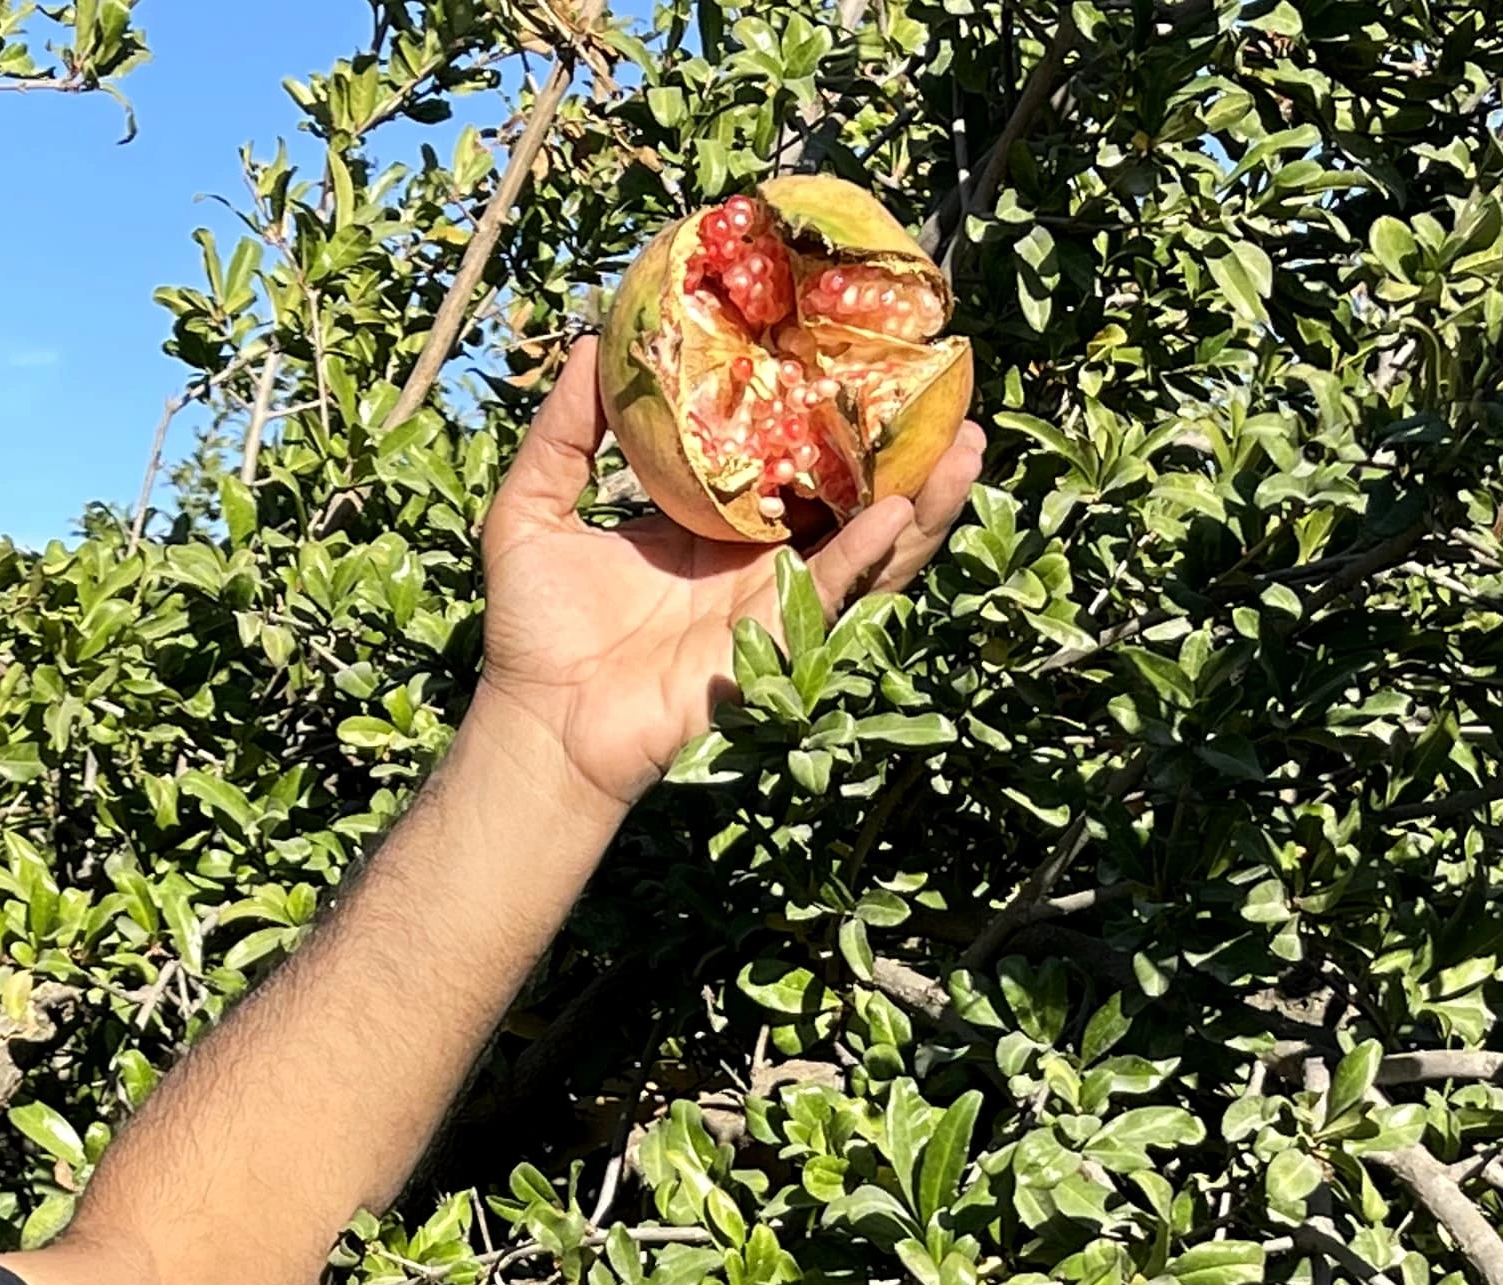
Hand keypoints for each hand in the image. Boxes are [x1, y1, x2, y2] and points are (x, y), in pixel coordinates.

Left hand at [464, 337, 987, 823]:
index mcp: (716, 518)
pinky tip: (902, 510)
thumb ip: (565, 430)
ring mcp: (775, 598)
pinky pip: (836, 594)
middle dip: (908, 447)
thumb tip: (595, 343)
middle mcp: (759, 554)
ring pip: (871, 544)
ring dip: (925, 498)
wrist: (541, 722)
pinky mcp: (776, 640)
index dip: (829, 407)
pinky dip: (870, 554)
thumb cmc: (534, 627)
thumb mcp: (536, 506)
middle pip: (851, 492)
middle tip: (951, 386)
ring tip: (968, 441)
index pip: (788, 451)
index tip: (865, 346)